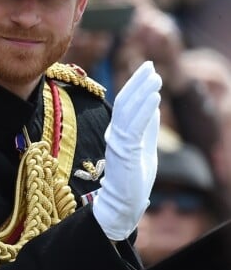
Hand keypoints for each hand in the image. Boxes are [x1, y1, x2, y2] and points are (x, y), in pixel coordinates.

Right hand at [93, 61, 161, 240]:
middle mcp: (114, 133)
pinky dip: (144, 110)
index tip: (149, 68)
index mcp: (119, 132)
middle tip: (151, 66)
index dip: (137, 84)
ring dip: (142, 92)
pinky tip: (155, 98)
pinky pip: (133, 126)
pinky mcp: (122, 151)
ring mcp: (117, 142)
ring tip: (156, 77)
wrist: (123, 204)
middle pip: (125, 102)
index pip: (126, 103)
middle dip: (138, 82)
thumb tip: (154, 105)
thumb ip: (148, 127)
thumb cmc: (133, 179)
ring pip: (127, 111)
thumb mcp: (146, 147)